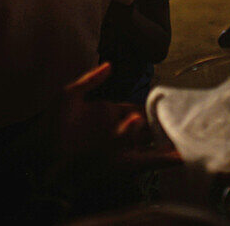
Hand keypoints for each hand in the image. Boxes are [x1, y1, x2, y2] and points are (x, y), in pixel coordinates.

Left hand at [57, 63, 179, 172]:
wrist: (43, 156)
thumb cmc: (52, 126)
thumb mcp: (69, 97)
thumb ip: (90, 80)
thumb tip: (110, 65)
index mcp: (107, 113)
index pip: (134, 108)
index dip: (148, 107)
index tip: (165, 105)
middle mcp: (116, 131)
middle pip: (146, 126)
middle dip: (162, 126)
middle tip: (181, 123)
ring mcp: (120, 148)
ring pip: (149, 144)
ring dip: (167, 143)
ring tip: (186, 141)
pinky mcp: (121, 164)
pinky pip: (145, 162)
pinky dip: (162, 160)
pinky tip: (178, 158)